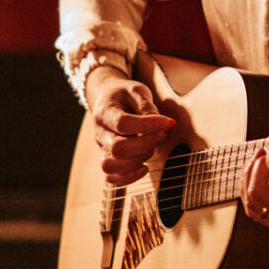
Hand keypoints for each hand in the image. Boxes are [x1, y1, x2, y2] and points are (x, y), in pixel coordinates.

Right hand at [85, 66, 173, 186]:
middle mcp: (101, 132)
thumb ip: (147, 106)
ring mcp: (102, 148)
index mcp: (105, 111)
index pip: (123, 124)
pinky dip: (129, 177)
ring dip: (137, 161)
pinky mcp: (108, 158)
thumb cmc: (124, 95)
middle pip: (118, 148)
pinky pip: (112, 178)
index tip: (167, 122)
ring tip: (150, 149)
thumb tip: (162, 123)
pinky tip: (144, 166)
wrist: (106, 98)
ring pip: (111, 166)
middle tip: (161, 135)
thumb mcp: (136, 90)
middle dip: (146, 144)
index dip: (147, 125)